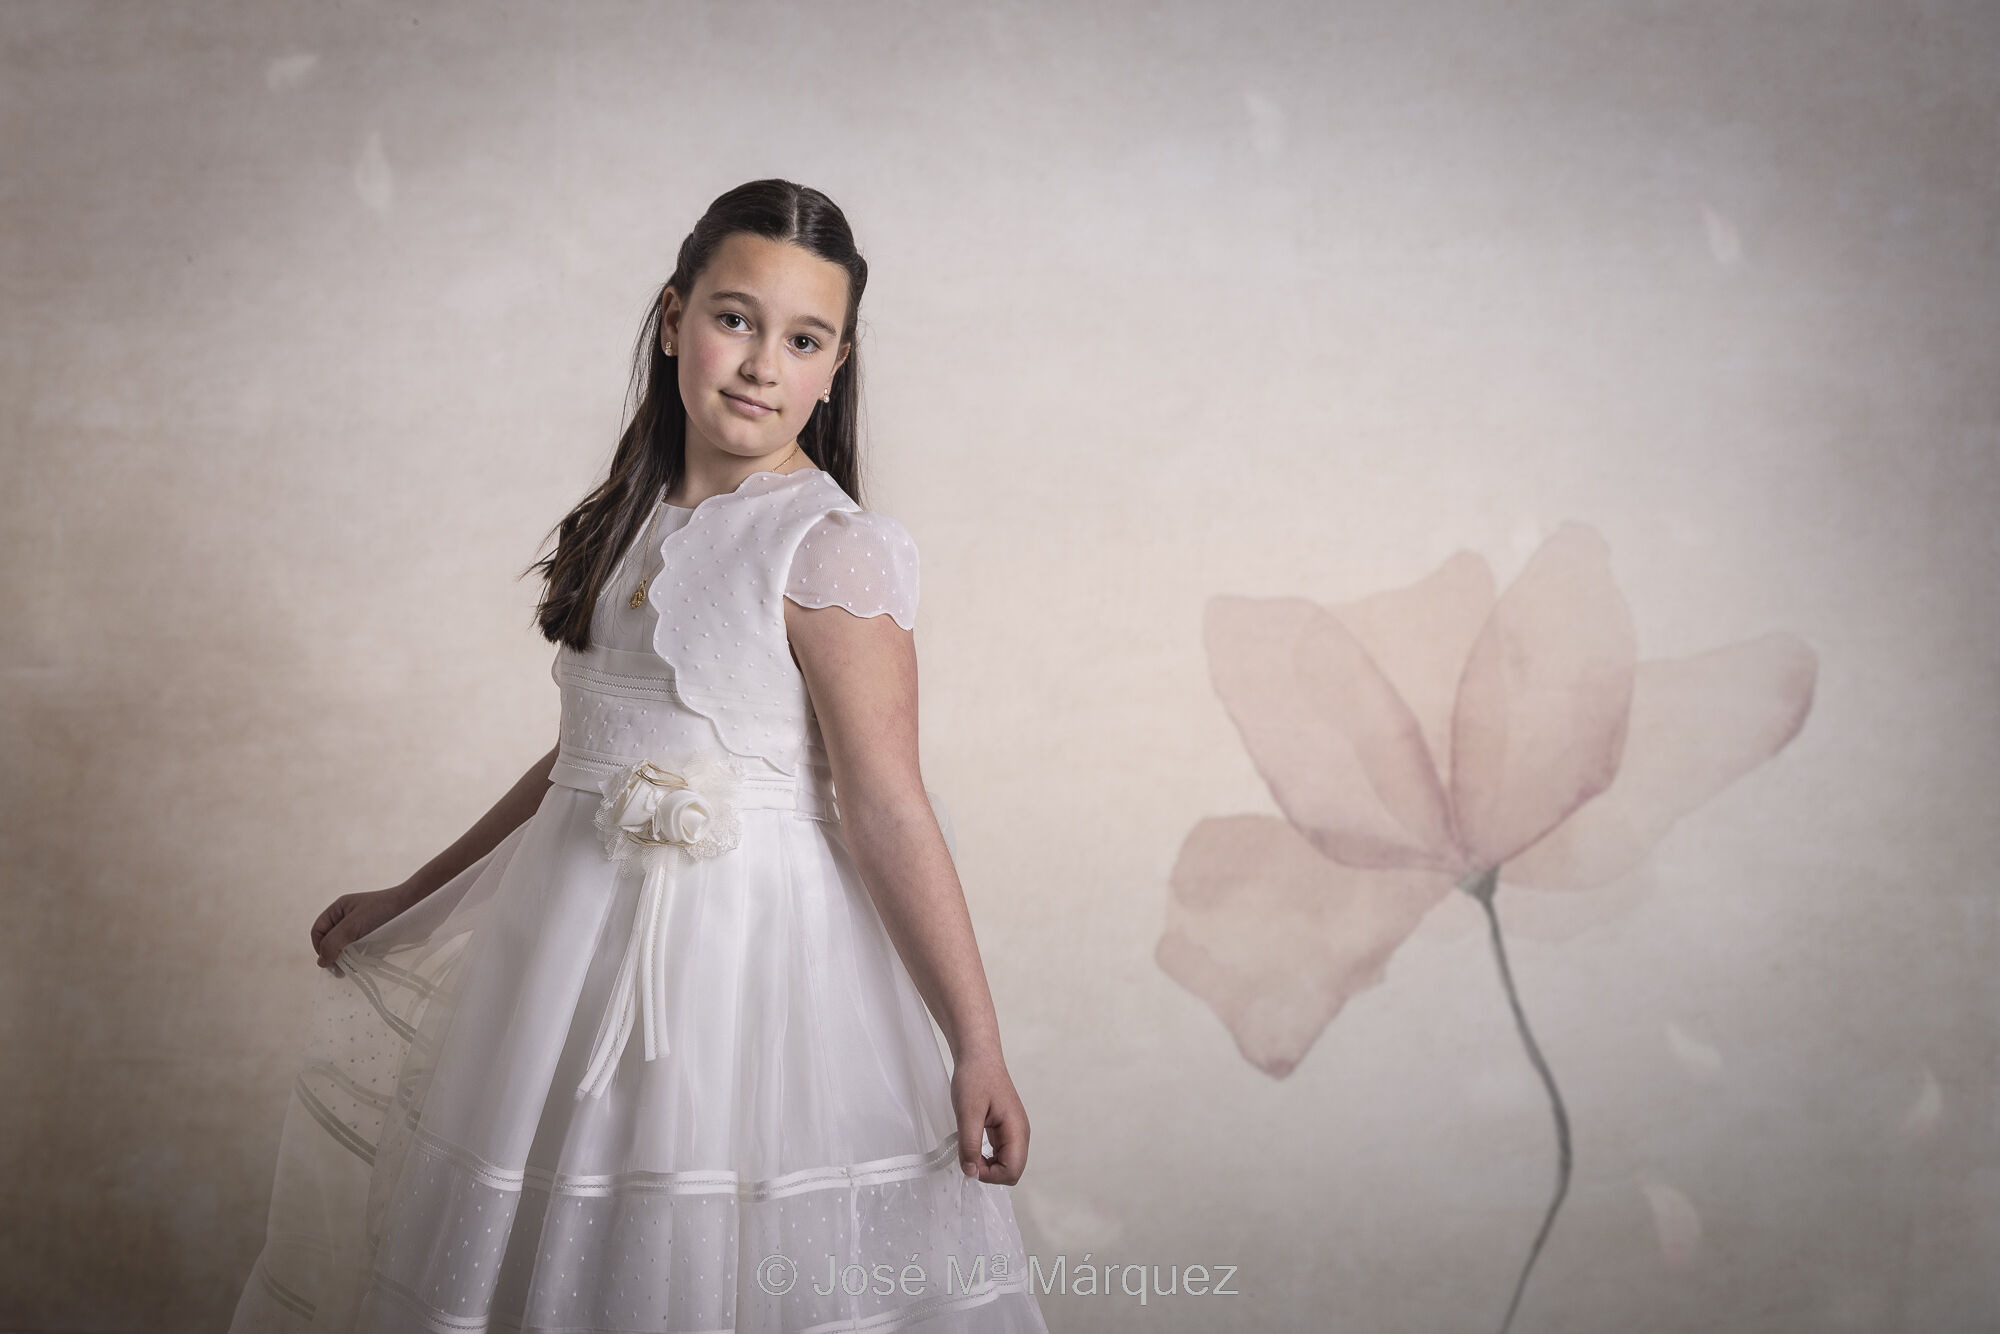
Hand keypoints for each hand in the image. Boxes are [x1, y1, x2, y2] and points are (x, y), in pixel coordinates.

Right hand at [310, 885, 412, 976]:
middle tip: (341, 972)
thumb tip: (321, 963)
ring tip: (352, 971)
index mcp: (339, 909)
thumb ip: (333, 943)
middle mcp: (349, 918)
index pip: (318, 931)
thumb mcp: (352, 926)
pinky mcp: (377, 937)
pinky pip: (363, 952)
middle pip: (332, 942)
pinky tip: (365, 967)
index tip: (329, 960)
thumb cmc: (382, 912)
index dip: (320, 947)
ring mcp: (363, 928)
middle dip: (334, 956)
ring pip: (347, 949)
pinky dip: (362, 960)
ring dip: (348, 961)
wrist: (416, 907)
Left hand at [951, 1052, 1030, 1185]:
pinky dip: (986, 1156)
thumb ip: (969, 1145)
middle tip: (968, 1158)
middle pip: (1012, 1171)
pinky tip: (973, 1146)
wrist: (978, 1057)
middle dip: (990, 1172)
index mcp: (1017, 1130)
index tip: (969, 1163)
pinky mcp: (1005, 1129)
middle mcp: (1020, 1133)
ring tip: (969, 1149)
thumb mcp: (968, 1113)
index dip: (990, 1175)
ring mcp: (1014, 1132)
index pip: (1012, 1171)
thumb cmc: (975, 1078)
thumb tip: (971, 1172)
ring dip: (987, 1165)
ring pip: (1006, 1164)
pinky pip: (1000, 1153)